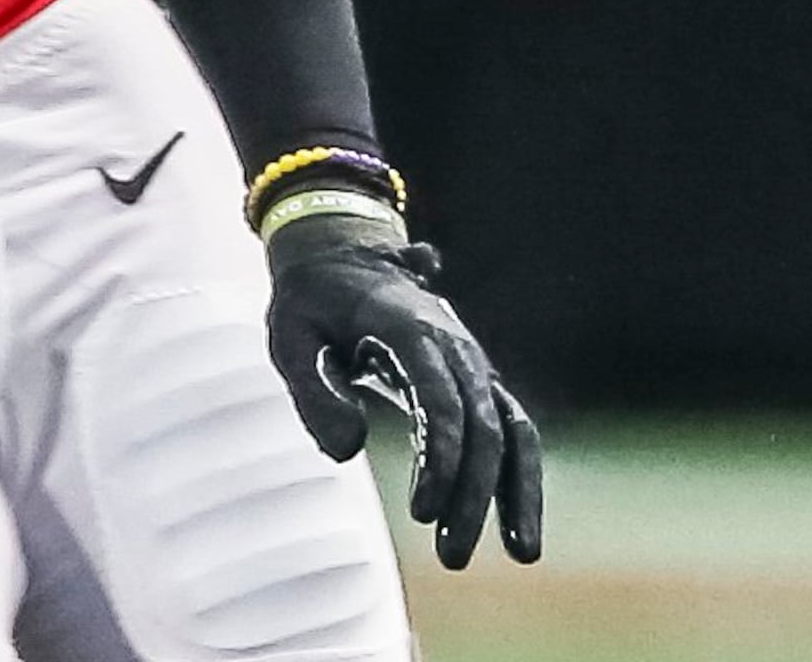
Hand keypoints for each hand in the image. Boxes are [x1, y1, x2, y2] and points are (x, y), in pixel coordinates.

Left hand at [266, 206, 543, 568]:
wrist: (341, 256)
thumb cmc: (311, 302)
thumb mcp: (290, 336)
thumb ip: (312, 391)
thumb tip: (345, 453)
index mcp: (410, 329)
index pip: (440, 401)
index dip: (439, 458)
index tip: (422, 511)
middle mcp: (455, 346)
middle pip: (482, 426)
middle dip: (472, 494)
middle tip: (451, 555)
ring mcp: (474, 364)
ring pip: (514, 430)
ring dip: (517, 492)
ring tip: (520, 555)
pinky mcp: (479, 383)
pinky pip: (514, 431)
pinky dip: (521, 477)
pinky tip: (518, 529)